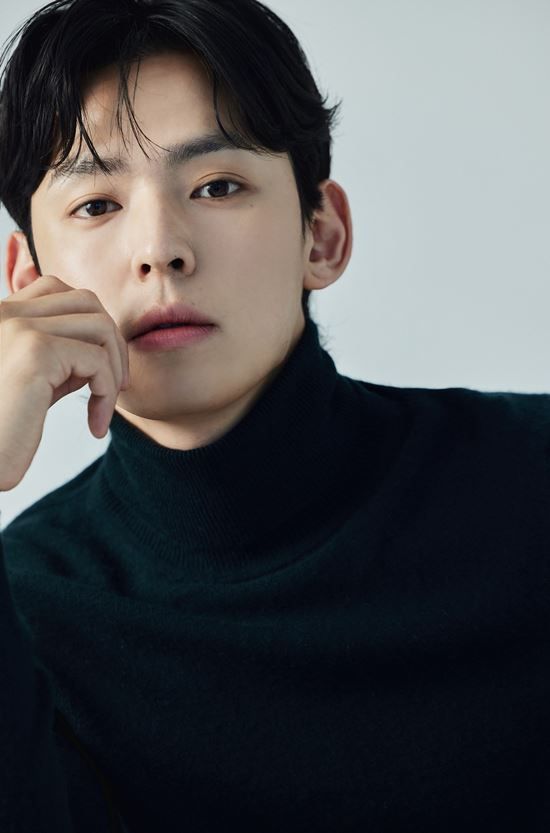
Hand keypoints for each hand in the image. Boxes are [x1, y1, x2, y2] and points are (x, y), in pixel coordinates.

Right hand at [0, 275, 128, 490]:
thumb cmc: (5, 432)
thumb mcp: (37, 382)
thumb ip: (62, 355)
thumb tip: (106, 343)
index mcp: (0, 315)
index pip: (58, 289)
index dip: (91, 324)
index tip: (100, 369)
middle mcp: (4, 313)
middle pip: (87, 301)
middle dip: (113, 343)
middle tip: (116, 387)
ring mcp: (19, 327)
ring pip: (101, 326)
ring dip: (114, 371)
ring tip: (103, 408)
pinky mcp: (36, 352)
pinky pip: (98, 361)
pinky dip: (108, 394)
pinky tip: (95, 426)